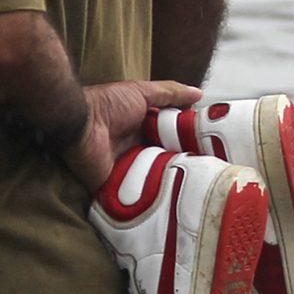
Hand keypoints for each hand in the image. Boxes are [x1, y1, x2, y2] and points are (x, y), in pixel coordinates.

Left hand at [67, 79, 201, 192]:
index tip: (213, 148)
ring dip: (173, 181)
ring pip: (157, 177)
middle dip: (185, 164)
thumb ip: (169, 93)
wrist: (80, 125)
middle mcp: (137, 147)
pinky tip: (177, 201)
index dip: (189, 141)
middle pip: (166, 158)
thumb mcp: (141, 92)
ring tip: (200, 188)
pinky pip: (139, 194)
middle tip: (210, 171)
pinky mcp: (119, 186)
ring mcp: (128, 168)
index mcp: (142, 127)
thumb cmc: (108, 104)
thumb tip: (198, 94)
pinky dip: (153, 196)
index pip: (171, 137)